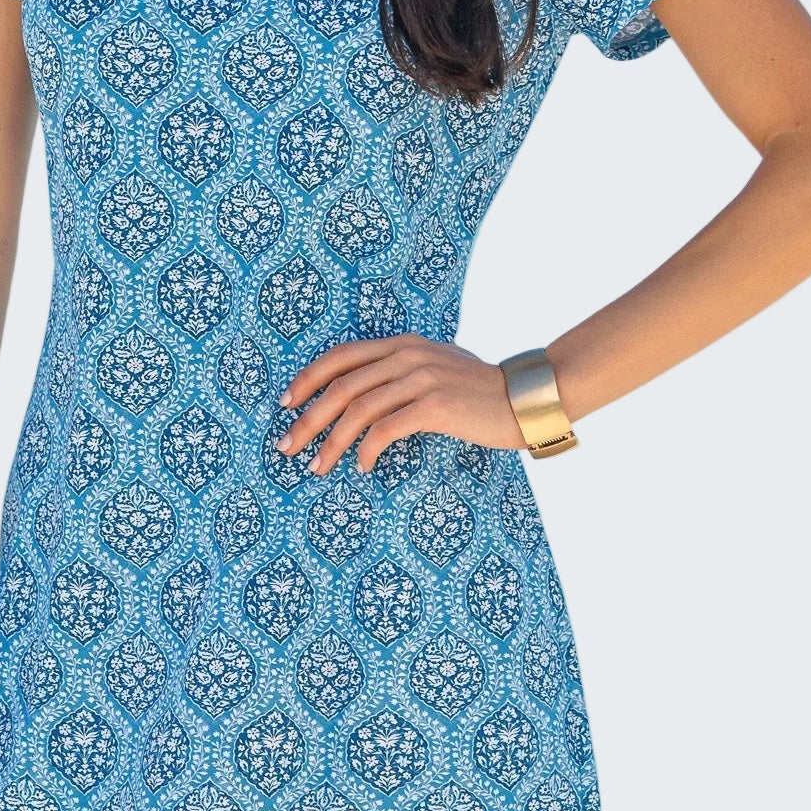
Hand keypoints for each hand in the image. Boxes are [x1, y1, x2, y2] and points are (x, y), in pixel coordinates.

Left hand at [277, 336, 526, 475]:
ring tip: (317, 466)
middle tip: (287, 445)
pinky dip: (366, 450)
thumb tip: (364, 397)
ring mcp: (420, 378)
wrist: (524, 397)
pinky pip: (385, 430)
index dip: (308, 379)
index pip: (340, 356)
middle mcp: (406, 355)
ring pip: (357, 410)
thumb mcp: (436, 367)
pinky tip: (363, 466)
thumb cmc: (480, 390)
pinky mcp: (434, 405)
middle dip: (307, 418)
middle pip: (340, 386)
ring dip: (330, 442)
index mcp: (402, 343)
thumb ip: (403, 371)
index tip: (286, 403)